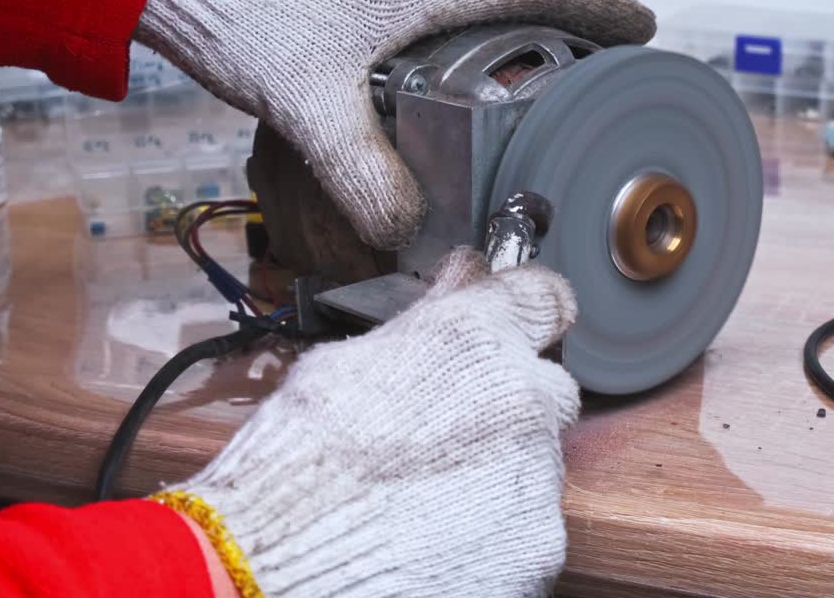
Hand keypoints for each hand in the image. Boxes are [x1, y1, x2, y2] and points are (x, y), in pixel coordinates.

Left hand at [135, 0, 654, 248]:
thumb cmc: (241, 16)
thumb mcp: (310, 108)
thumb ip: (364, 177)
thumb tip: (406, 228)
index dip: (596, 4)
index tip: (639, 27)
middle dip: (572, 7)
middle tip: (606, 48)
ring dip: (523, 9)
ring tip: (550, 55)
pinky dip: (475, 17)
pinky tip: (462, 59)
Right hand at [159, 248, 580, 596]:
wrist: (286, 558)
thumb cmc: (302, 455)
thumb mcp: (345, 362)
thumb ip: (423, 320)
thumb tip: (459, 275)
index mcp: (476, 340)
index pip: (544, 298)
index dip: (528, 310)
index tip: (518, 321)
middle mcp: (523, 400)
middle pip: (546, 388)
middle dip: (511, 401)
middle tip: (451, 428)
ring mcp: (537, 478)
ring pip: (538, 460)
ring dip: (502, 467)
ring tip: (431, 492)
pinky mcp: (538, 545)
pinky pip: (528, 525)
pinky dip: (497, 527)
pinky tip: (441, 532)